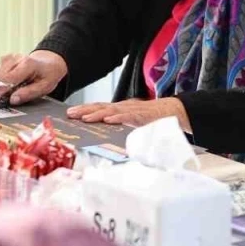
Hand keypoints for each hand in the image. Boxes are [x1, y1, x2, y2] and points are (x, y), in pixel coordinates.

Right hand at [0, 51, 67, 104]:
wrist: (49, 62)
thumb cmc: (48, 74)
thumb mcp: (44, 87)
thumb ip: (28, 93)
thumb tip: (13, 99)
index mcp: (28, 64)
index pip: (8, 78)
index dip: (0, 89)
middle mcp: (17, 58)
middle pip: (0, 76)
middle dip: (0, 88)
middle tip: (6, 97)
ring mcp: (10, 57)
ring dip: (0, 84)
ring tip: (14, 88)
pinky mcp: (6, 59)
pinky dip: (1, 79)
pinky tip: (11, 82)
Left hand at [66, 97, 190, 131]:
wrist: (174, 111)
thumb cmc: (152, 119)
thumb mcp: (132, 123)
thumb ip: (120, 128)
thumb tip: (106, 138)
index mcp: (120, 109)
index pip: (99, 108)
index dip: (85, 109)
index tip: (70, 112)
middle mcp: (123, 107)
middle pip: (101, 107)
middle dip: (84, 110)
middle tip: (70, 114)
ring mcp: (132, 110)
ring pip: (111, 110)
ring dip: (97, 114)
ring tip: (84, 118)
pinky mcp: (142, 116)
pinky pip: (129, 116)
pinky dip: (118, 118)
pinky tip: (108, 120)